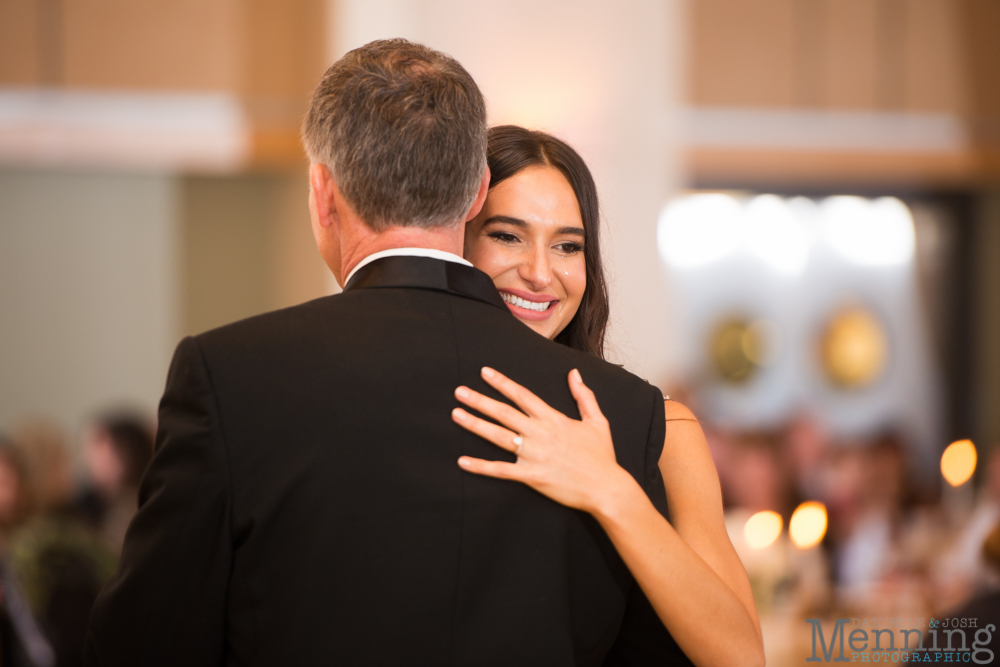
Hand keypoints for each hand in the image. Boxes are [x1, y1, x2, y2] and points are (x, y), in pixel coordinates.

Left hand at [452, 367, 635, 514]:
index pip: (522, 395)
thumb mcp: (597, 421)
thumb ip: (583, 396)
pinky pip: (501, 470)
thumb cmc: (602, 456)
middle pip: (504, 413)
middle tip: (459, 391)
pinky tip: (462, 460)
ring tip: (456, 414)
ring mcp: (534, 455)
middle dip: (479, 400)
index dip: (502, 382)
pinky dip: (481, 466)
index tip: (484, 372)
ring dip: (475, 424)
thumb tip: (574, 373)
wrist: (606, 488)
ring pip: (498, 436)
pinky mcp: (531, 476)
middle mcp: (540, 433)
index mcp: (553, 419)